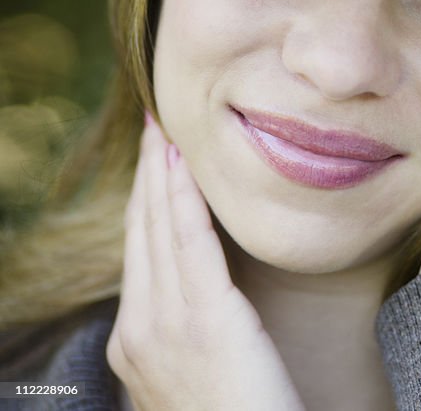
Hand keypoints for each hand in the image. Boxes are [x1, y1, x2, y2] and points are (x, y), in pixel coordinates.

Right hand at [107, 116, 304, 410]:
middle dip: (148, 175)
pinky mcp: (204, 322)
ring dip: (162, 174)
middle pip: (140, 233)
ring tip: (166, 128)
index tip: (156, 155)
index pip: (139, 252)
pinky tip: (183, 164)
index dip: (146, 199)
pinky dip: (182, 199)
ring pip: (158, 230)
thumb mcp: (203, 369)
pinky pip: (189, 246)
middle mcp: (139, 331)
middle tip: (156, 123)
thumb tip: (212, 291)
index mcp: (136, 343)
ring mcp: (164, 327)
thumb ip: (197, 327)